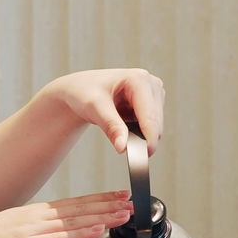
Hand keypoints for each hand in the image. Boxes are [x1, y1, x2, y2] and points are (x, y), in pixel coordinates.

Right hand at [0, 191, 131, 237]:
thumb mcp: (5, 234)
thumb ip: (27, 234)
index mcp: (29, 215)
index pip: (70, 205)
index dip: (97, 201)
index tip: (117, 198)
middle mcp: (33, 218)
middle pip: (77, 209)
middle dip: (107, 206)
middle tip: (133, 202)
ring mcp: (29, 231)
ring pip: (73, 221)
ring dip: (102, 217)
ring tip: (125, 214)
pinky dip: (79, 234)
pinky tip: (97, 231)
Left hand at [43, 69, 165, 154]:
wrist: (80, 89)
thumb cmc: (85, 92)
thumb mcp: (94, 107)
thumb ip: (111, 126)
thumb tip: (123, 148)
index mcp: (138, 79)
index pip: (149, 115)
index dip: (148, 138)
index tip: (143, 157)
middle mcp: (151, 84)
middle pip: (155, 123)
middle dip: (143, 140)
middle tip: (128, 155)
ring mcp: (153, 94)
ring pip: (156, 127)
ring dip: (141, 137)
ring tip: (117, 134)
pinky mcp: (152, 104)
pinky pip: (151, 127)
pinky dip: (139, 135)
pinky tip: (123, 131)